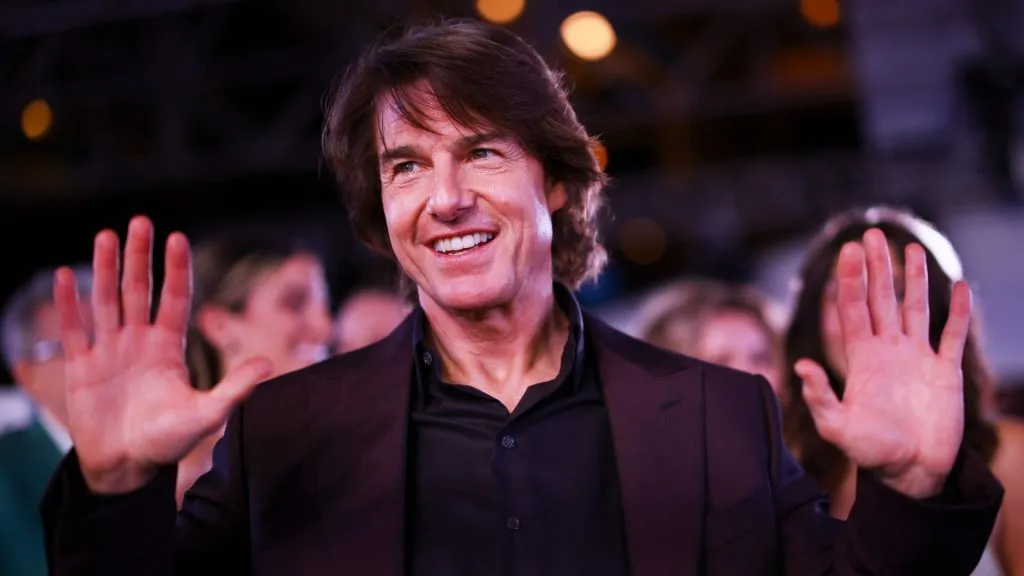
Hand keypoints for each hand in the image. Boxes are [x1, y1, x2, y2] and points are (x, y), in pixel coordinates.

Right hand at [56, 216, 272, 493]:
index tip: (177, 237)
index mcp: (169, 348)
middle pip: (139, 290)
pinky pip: (74, 329)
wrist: (127, 469)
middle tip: (141, 221)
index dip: (176, 269)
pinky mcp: (82, 367)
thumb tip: (269, 364)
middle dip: (140, 257)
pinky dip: (69, 303)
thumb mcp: (207, 415)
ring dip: (105, 268)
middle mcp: (139, 342)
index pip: (175, 298)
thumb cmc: (168, 442)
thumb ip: (235, 388)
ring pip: (106, 300)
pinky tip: (67, 274)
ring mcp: (109, 352)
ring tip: (106, 235)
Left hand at [795, 228, 970, 497]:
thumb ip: (820, 396)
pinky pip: (952, 336)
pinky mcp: (945, 373)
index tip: (848, 250)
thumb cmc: (870, 452)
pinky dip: (957, 312)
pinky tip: (959, 287)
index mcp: (861, 358)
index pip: (852, 309)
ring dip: (914, 279)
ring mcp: (917, 358)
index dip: (850, 280)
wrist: (909, 472)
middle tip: (871, 234)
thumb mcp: (836, 426)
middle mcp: (888, 350)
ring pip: (915, 309)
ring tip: (909, 248)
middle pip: (881, 299)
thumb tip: (800, 365)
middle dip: (876, 268)